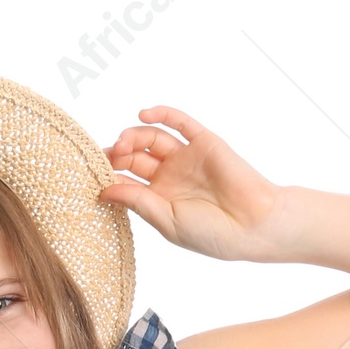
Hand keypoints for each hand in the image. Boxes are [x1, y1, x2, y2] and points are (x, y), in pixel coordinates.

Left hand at [98, 106, 283, 261]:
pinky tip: (143, 115)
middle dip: (119, 154)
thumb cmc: (213, 234)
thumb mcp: (167, 222)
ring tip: (125, 143)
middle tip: (111, 156)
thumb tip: (104, 190)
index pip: (126, 181)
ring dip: (134, 135)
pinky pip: (179, 122)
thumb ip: (138, 202)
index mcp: (159, 200)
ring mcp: (186, 157)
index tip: (95, 177)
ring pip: (152, 138)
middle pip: (135, 157)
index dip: (110, 176)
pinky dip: (161, 114)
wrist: (254, 225)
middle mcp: (170, 176)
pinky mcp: (203, 142)